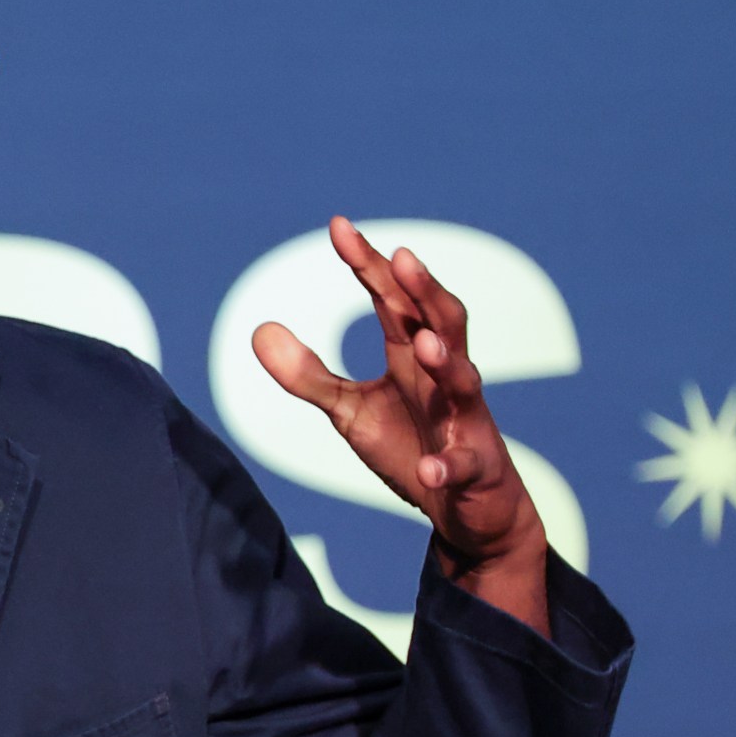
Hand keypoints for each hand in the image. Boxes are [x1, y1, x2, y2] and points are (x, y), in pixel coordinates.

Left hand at [251, 217, 549, 633]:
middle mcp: (445, 377)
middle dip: (424, 290)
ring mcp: (466, 421)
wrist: (469, 509)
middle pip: (442, 322)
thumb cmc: (412, 446)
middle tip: (401, 256)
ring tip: (422, 343)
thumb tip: (258, 329)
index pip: (392, 300)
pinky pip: (462, 465)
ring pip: (464, 381)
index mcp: (412, 357)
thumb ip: (309, 375)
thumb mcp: (351, 412)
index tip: (339, 227)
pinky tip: (430, 468)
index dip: (368, 264)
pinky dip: (447, 465)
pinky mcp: (477, 468)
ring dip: (446, 362)